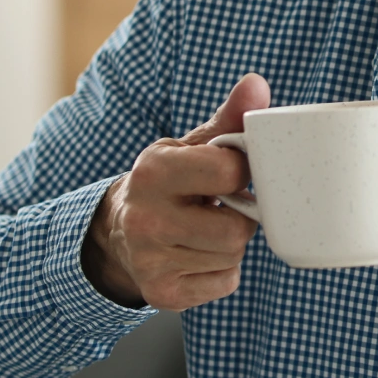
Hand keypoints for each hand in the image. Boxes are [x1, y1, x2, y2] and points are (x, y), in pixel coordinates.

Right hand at [81, 73, 270, 309]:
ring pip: (233, 256)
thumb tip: (257, 84)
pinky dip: (223, 271)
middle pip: (237, 229)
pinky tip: (201, 253)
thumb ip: (228, 118)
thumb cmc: (170, 179)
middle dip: (241, 217)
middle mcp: (146, 218)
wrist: (120, 229)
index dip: (243, 172)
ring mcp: (150, 260)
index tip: (234, 172)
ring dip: (232, 243)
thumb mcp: (192, 145)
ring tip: (208, 227)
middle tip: (224, 207)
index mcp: (155, 171)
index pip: (229, 172)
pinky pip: (226, 284)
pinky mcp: (161, 293)